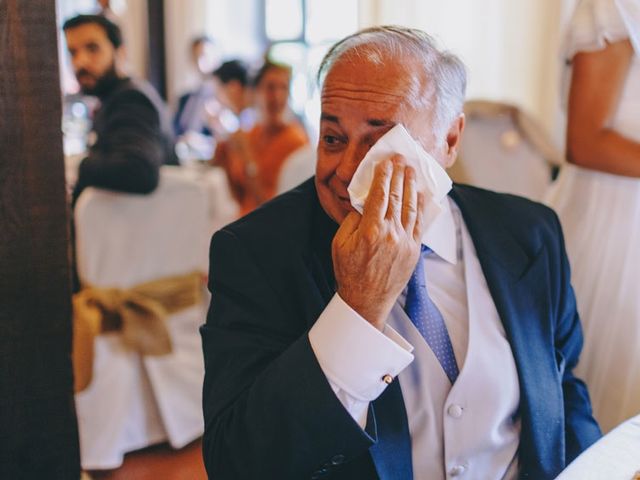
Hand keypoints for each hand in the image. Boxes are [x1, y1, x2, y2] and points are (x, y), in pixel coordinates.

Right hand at [332, 155, 425, 329]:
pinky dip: (421, 207)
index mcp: (370, 231)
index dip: (383, 176)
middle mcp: (390, 234)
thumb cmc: (348, 272)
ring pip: (410, 207)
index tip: (386, 161)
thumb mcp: (339, 244)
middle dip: (399, 174)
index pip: (379, 195)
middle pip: (396, 196)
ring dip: (411, 186)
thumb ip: (352, 220)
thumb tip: (364, 203)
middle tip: (401, 158)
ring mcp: (405, 242)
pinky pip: (420, 223)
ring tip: (411, 170)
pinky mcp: (414, 251)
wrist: (366, 300)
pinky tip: (421, 194)